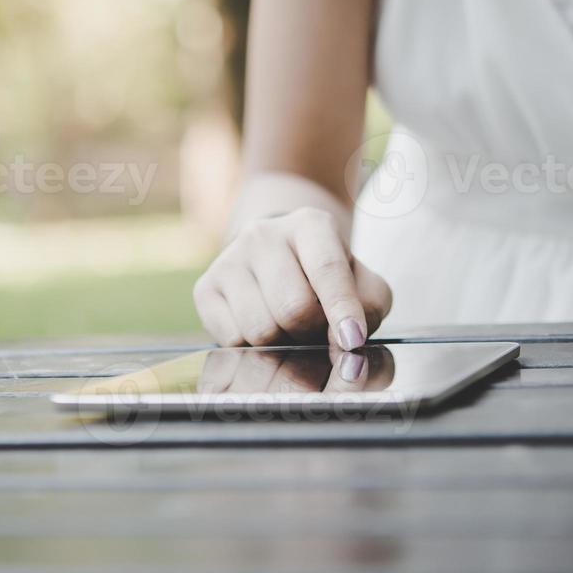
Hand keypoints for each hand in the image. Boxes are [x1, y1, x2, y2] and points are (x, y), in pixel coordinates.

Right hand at [193, 207, 391, 347]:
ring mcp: (229, 259)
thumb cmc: (326, 273)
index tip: (352, 340)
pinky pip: (232, 339)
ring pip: (261, 329)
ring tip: (290, 326)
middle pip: (293, 309)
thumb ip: (368, 303)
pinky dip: (253, 347)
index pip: (327, 269)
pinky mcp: (205, 287)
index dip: (342, 309)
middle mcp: (263, 235)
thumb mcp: (360, 278)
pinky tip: (263, 325)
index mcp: (309, 225)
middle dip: (312, 332)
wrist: (276, 252)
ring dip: (283, 342)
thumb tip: (349, 340)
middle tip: (317, 329)